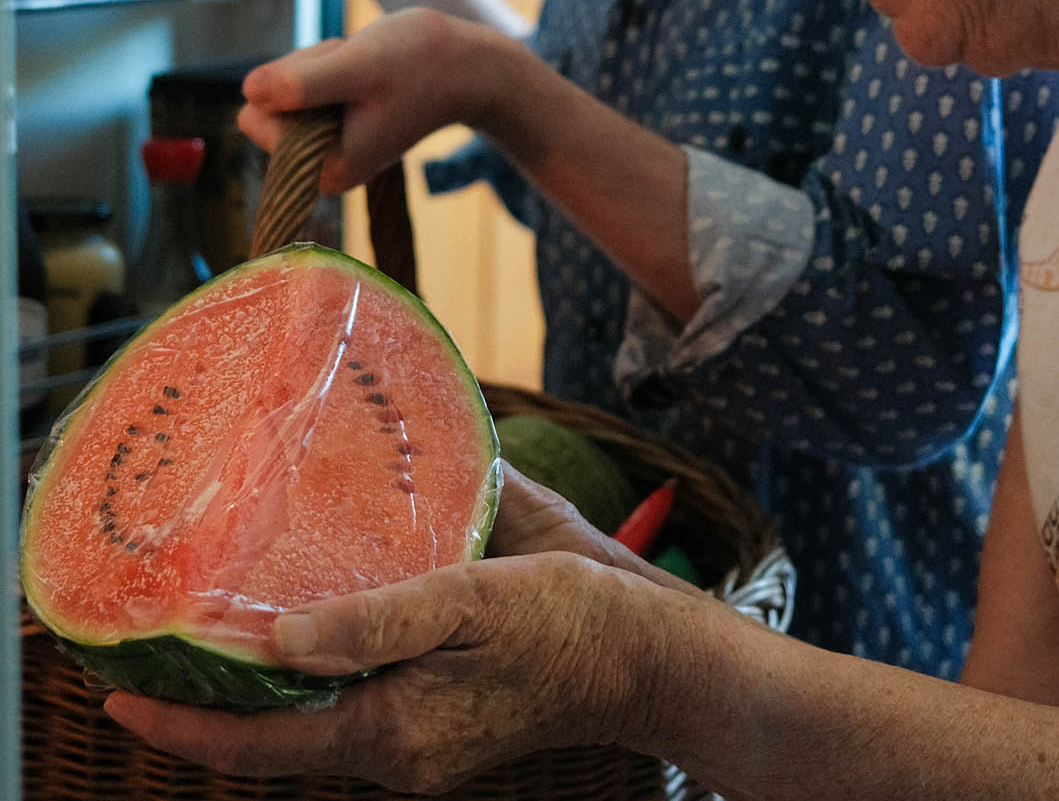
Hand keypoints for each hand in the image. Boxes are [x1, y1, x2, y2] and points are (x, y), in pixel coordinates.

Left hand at [104, 548, 667, 793]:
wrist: (643, 659)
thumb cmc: (568, 622)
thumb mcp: (473, 600)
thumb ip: (376, 619)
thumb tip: (277, 639)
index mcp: (391, 732)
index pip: (257, 746)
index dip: (182, 726)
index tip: (118, 698)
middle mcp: (393, 754)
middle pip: (275, 742)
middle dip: (210, 707)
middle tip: (157, 650)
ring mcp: (417, 746)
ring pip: (313, 725)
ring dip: (263, 690)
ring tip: (217, 634)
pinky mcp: (440, 727)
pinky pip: (354, 710)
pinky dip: (316, 679)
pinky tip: (313, 629)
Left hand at [238, 8, 499, 191]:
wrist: (471, 67)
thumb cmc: (423, 64)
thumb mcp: (359, 67)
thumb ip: (303, 83)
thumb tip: (248, 91)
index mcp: (325, 170)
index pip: (255, 117)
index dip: (292, 85)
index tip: (342, 83)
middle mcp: (323, 166)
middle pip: (269, 101)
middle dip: (307, 73)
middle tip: (360, 73)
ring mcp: (330, 144)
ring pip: (287, 88)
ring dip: (323, 66)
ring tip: (369, 70)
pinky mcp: (338, 123)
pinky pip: (307, 83)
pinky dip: (332, 66)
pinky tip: (368, 71)